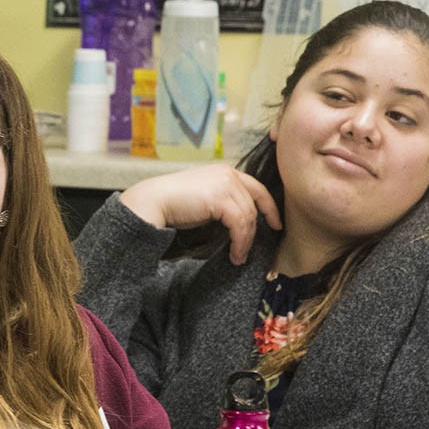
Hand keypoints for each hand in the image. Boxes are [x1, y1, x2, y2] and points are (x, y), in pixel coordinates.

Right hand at [119, 164, 280, 264]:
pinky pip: (240, 224)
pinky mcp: (221, 198)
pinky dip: (240, 242)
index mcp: (224, 171)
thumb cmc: (172, 203)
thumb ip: (222, 201)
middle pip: (254, 205)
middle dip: (254, 231)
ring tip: (238, 257)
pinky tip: (234, 254)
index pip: (256, 188)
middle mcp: (228, 174)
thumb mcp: (204, 198)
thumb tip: (239, 222)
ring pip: (248, 217)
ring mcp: (225, 184)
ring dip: (245, 241)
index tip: (275, 224)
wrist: (153, 201)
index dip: (270, 207)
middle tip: (248, 250)